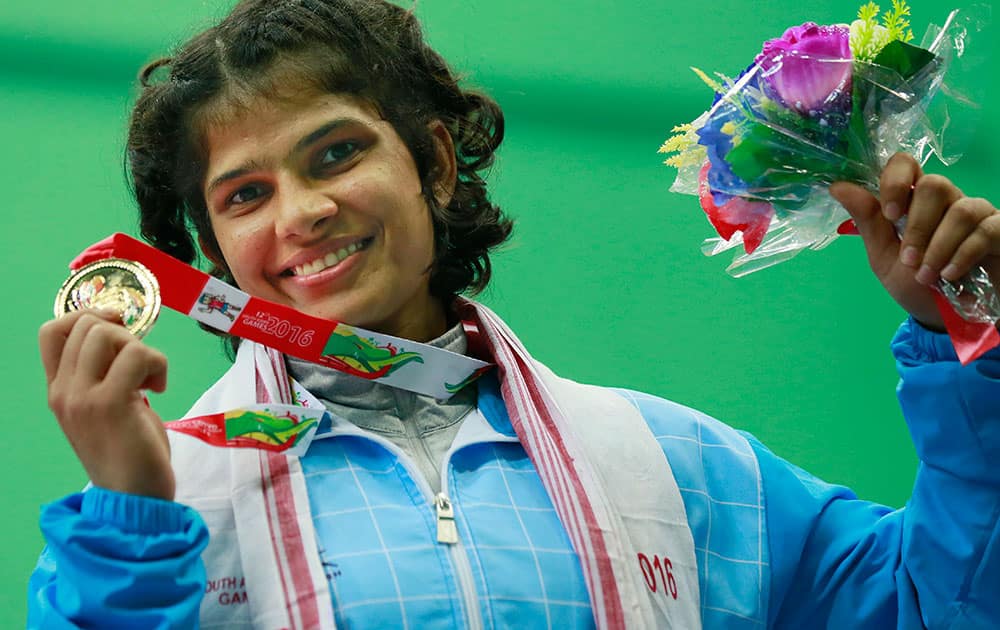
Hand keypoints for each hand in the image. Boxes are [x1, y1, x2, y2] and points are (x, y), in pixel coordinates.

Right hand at [39, 309, 173, 499]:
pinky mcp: (111, 403)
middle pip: (86, 325)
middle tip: (140, 366)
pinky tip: (159, 388)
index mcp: (58, 390)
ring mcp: (82, 397)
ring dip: (141, 349)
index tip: (119, 329)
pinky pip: (137, 354)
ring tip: (150, 379)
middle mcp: (63, 391)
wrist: (134, 496)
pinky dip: (157, 364)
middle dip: (124, 335)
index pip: (51, 331)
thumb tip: (121, 332)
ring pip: (108, 334)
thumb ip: (104, 373)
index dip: (86, 317)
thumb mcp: (107, 406)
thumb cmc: (128, 451)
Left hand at [830, 153, 999, 330]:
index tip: (890, 214)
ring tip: (927, 276)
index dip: (896, 181)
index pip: (906, 164)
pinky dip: (963, 254)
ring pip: (961, 209)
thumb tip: (838, 186)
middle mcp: (948, 201)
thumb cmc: (916, 285)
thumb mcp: (884, 257)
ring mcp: (978, 214)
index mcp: (915, 202)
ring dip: (938, 246)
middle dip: (918, 226)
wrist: (948, 321)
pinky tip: (951, 274)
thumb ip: (867, 221)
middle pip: (934, 185)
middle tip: (909, 259)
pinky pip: (986, 230)